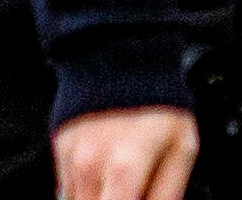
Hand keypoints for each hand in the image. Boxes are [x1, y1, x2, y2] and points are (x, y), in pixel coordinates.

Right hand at [50, 108, 197, 199]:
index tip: (138, 197)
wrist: (123, 57)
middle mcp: (90, 168)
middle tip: (134, 189)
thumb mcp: (182, 147)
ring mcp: (70, 162)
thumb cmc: (160, 102)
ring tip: (123, 179)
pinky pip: (69, 190)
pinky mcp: (59, 155)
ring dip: (102, 196)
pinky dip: (88, 191)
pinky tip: (108, 172)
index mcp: (124, 168)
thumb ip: (168, 192)